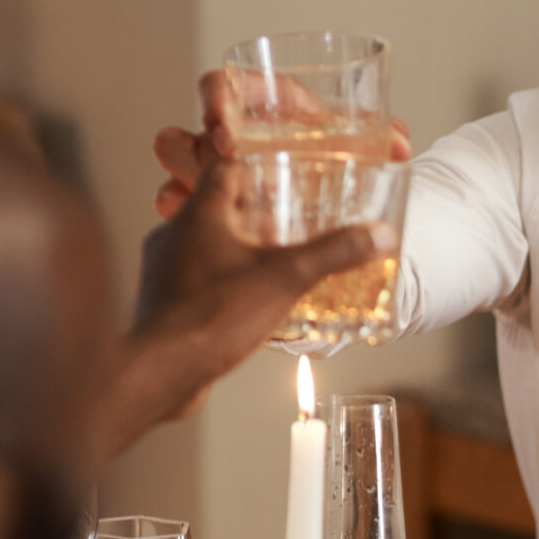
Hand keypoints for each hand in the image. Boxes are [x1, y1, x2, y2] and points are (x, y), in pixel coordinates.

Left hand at [96, 154, 385, 455]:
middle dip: (250, 214)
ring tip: (268, 265)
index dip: (254, 167)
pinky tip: (243, 304)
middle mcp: (172, 234)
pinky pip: (192, 281)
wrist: (159, 371)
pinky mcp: (160, 304)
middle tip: (285, 224)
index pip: (224, 167)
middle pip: (213, 207)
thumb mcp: (286, 279)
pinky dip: (217, 284)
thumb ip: (333, 253)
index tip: (280, 176)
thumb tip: (379, 234)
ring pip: (200, 245)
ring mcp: (161, 270)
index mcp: (200, 213)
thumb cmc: (214, 314)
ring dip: (231, 250)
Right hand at [152, 68, 412, 218]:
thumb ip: (385, 136)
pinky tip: (202, 233)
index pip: (223, 86)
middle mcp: (231, 136)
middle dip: (193, 151)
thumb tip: (400, 147)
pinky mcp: (207, 207)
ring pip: (173, 164)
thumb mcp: (364, 145)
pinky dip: (182, 212)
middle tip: (222, 176)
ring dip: (185, 181)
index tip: (224, 125)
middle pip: (186, 130)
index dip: (215, 98)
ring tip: (210, 207)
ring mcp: (213, 171)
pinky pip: (174, 202)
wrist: (345, 196)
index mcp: (264, 107)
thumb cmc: (348, 155)